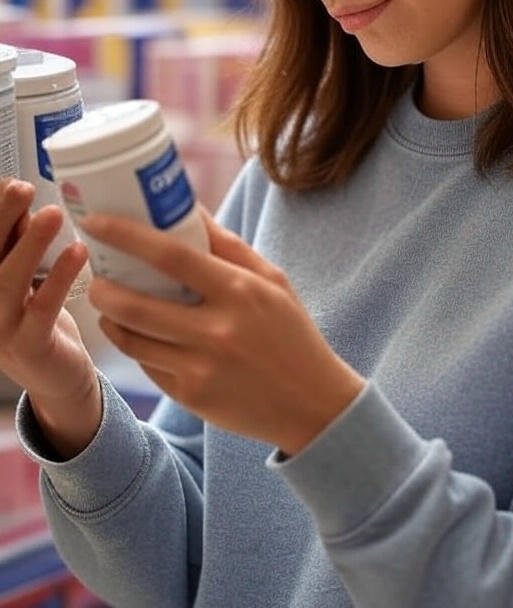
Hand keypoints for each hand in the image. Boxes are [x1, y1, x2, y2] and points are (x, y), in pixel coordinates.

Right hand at [0, 178, 100, 457]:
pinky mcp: (30, 347)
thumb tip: (19, 193)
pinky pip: (42, 309)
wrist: (61, 380)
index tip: (7, 181)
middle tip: (21, 188)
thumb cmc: (41, 319)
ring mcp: (0, 330)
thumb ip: (20, 242)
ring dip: (30, 245)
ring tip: (51, 214)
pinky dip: (57, 278)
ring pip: (7, 282)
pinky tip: (77, 253)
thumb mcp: (26, 276)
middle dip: (0, 220)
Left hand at [84, 208, 364, 454]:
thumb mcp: (272, 280)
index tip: (97, 223)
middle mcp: (217, 331)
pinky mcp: (192, 397)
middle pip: (137, 304)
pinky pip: (148, 366)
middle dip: (103, 287)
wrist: (313, 405)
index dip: (127, 236)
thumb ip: (229, 245)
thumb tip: (190, 209)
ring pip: (133, 339)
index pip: (171, 256)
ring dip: (110, 318)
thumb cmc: (292, 332)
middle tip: (96, 275)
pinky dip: (136, 345)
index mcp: (240, 292)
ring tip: (108, 302)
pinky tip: (136, 333)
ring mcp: (201, 368)